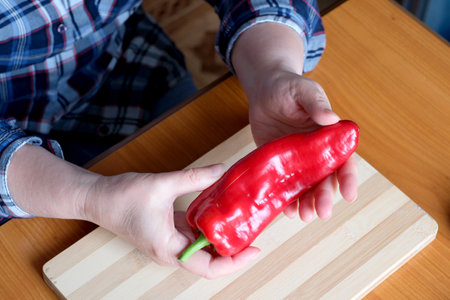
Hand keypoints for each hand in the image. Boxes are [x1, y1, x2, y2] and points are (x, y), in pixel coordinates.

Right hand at [83, 164, 259, 278]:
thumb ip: (194, 178)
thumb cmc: (122, 198)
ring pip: (202, 250)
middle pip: (209, 261)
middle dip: (233, 252)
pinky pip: (193, 237)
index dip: (234, 262)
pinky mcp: (168, 234)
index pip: (208, 267)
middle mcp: (171, 252)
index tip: (254, 250)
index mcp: (169, 248)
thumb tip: (221, 170)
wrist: (98, 198)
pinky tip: (221, 216)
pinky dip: (208, 230)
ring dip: (222, 240)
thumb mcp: (162, 184)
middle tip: (254, 235)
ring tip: (243, 226)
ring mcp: (169, 244)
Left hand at [247, 70, 357, 221]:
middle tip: (321, 213)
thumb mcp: (302, 90)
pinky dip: (287, 200)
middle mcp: (316, 154)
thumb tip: (332, 118)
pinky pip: (285, 186)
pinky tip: (285, 210)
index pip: (345, 160)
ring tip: (302, 216)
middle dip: (326, 197)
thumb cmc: (287, 87)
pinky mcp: (279, 166)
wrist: (263, 93)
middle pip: (326, 180)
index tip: (349, 194)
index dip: (349, 178)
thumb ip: (316, 102)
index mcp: (330, 137)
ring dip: (307, 204)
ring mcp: (297, 162)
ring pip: (307, 189)